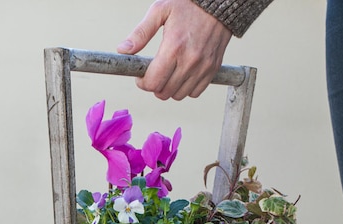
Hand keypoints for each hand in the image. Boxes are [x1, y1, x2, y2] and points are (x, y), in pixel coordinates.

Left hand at [117, 0, 231, 100]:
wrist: (219, 4)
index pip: (153, 82)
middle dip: (154, 86)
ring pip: (179, 95)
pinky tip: (182, 75)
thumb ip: (141, 33)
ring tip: (168, 74)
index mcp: (174, 47)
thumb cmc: (188, 5)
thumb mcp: (160, 11)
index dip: (143, 83)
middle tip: (154, 74)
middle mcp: (190, 61)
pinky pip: (195, 92)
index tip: (141, 77)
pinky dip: (186, 89)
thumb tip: (123, 50)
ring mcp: (203, 67)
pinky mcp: (213, 70)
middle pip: (164, 93)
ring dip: (169, 89)